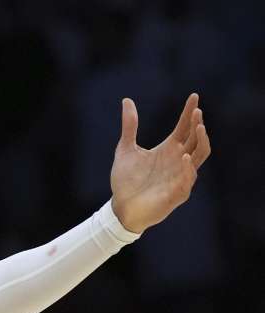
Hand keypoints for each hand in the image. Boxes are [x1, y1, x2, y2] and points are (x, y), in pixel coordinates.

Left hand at [110, 93, 211, 233]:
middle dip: (198, 125)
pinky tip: (185, 158)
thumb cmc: (126, 180)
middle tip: (197, 112)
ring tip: (198, 128)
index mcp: (169, 149)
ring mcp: (181, 177)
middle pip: (196, 140)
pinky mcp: (177, 193)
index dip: (190, 112)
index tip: (194, 96)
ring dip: (201, 142)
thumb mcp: (125, 149)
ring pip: (200, 157)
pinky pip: (187, 180)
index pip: (184, 127)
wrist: (120, 207)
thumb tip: (126, 101)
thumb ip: (129, 126)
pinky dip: (188, 169)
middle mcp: (179, 161)